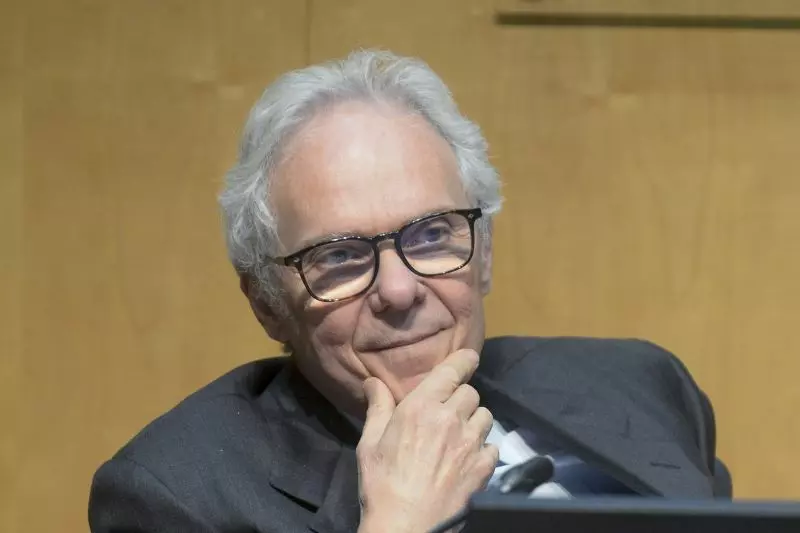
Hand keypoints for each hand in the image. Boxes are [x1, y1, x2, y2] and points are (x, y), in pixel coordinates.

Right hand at [356, 349, 497, 532]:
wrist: (406, 526)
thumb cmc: (382, 483)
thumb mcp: (370, 443)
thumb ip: (378, 407)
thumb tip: (373, 381)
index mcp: (422, 406)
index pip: (453, 370)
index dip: (464, 360)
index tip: (468, 359)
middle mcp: (451, 418)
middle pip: (470, 393)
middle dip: (460, 398)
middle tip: (446, 412)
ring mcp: (471, 443)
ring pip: (485, 416)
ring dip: (474, 420)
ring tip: (460, 435)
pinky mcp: (484, 467)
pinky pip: (493, 446)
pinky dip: (483, 448)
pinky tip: (468, 458)